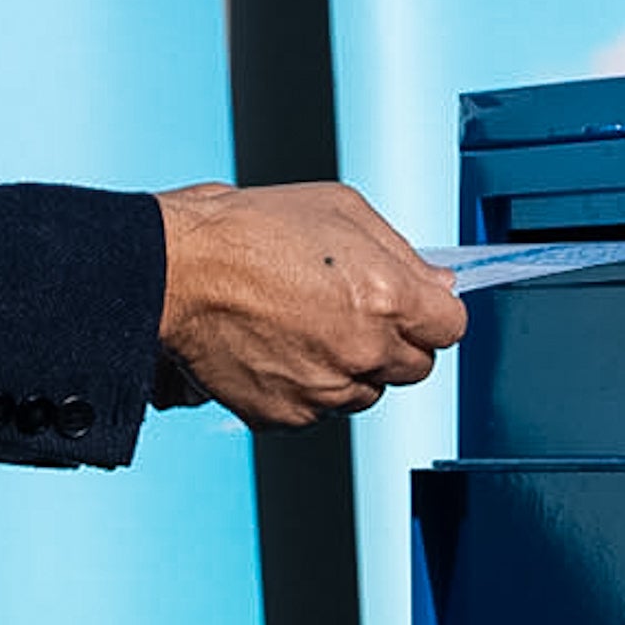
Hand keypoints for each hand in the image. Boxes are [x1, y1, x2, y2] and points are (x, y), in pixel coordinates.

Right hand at [156, 182, 465, 426]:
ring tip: (306, 326)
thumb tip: (438, 283)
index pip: (449, 328)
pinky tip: (279, 347)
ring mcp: (325, 389)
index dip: (431, 313)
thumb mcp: (341, 209)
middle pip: (415, 367)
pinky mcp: (287, 414)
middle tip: (353, 312)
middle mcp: (363, 351)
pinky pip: (318, 409)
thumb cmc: (249, 230)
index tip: (414, 307)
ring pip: (366, 392)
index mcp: (388, 298)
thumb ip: (402, 252)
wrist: (176, 270)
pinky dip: (306, 385)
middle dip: (394, 341)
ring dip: (351, 367)